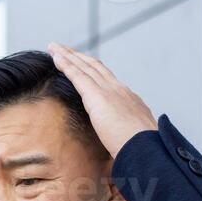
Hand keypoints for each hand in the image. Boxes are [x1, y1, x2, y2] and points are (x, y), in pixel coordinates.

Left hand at [47, 42, 157, 158]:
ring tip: (54, 47)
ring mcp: (109, 91)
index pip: (108, 81)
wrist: (147, 149)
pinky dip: (65, 64)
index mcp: (129, 101)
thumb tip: (120, 153)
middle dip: (79, 57)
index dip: (94, 71)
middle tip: (64, 49)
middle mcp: (119, 90)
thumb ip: (124, 141)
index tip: (83, 65)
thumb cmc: (142, 153)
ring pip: (84, 67)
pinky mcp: (97, 96)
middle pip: (95, 68)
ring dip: (68, 55)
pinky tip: (55, 57)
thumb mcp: (133, 142)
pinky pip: (77, 75)